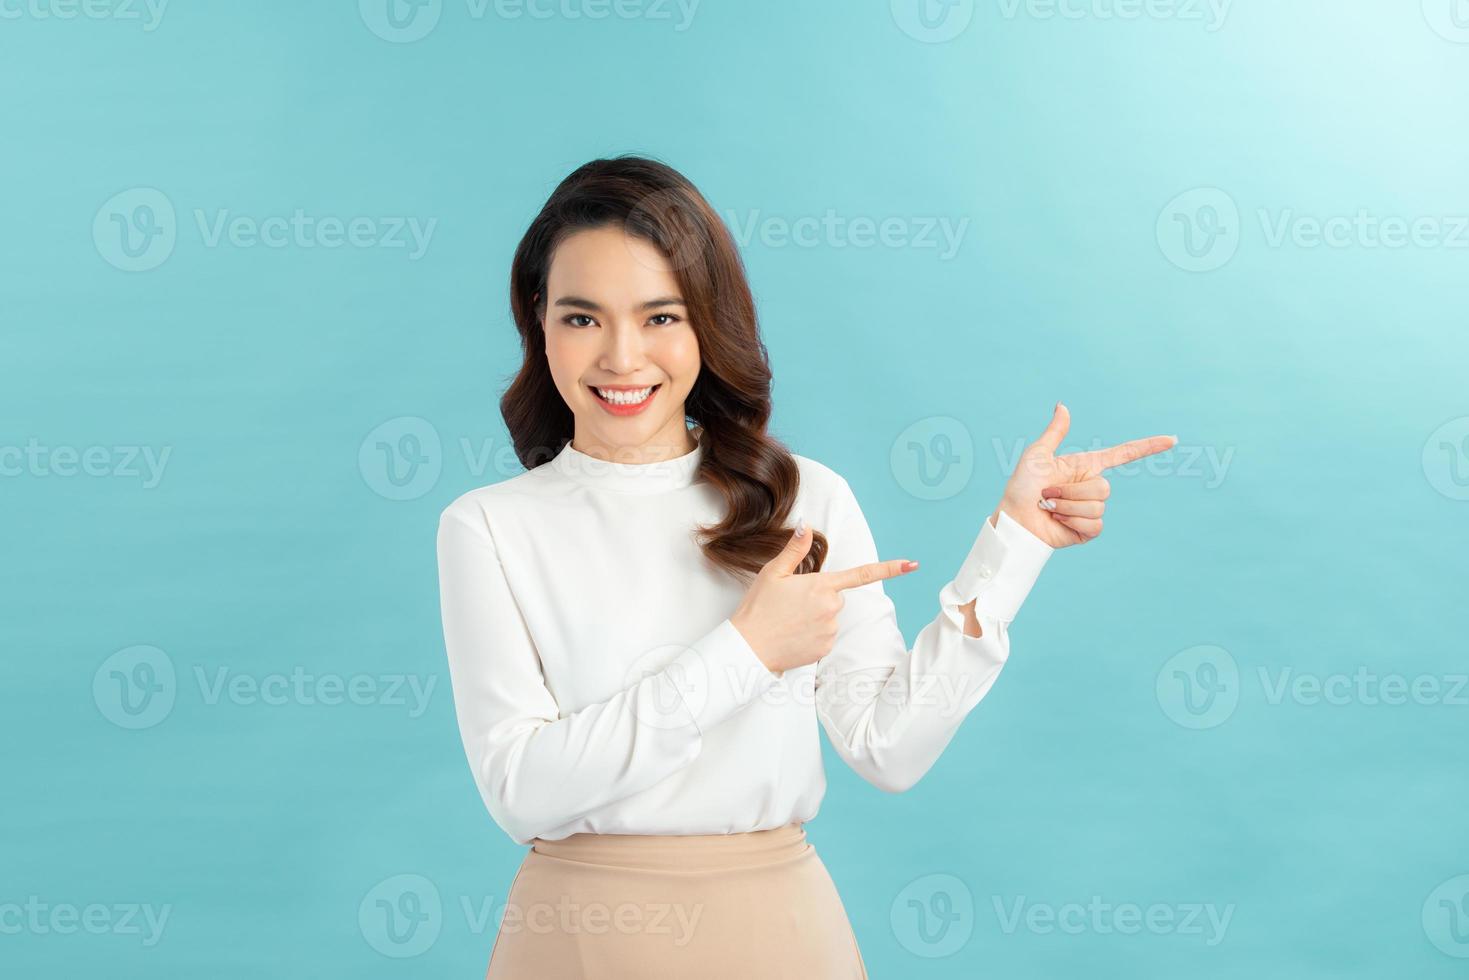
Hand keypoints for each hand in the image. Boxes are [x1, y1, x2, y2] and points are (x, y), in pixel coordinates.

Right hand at [730, 521, 918, 673]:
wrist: (749, 648)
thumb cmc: (758, 608)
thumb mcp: (773, 573)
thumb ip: (795, 550)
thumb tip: (807, 525)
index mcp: (821, 585)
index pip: (862, 574)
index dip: (890, 568)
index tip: (912, 565)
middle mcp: (831, 608)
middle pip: (835, 597)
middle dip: (819, 598)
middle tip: (791, 604)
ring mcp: (831, 630)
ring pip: (829, 618)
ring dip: (815, 617)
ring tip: (789, 621)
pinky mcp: (826, 649)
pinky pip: (825, 636)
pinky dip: (812, 635)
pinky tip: (793, 636)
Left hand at [991, 403, 1176, 548]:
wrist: (1015, 520)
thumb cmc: (1022, 487)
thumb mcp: (1037, 455)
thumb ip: (1055, 432)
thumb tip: (1063, 406)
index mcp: (1085, 467)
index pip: (1123, 455)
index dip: (1147, 447)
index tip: (1172, 440)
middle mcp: (1091, 487)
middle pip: (1104, 487)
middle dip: (1071, 491)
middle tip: (1047, 494)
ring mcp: (1092, 509)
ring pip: (1098, 505)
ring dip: (1067, 506)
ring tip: (1049, 507)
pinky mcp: (1089, 529)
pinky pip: (1095, 523)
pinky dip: (1071, 521)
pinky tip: (1057, 521)